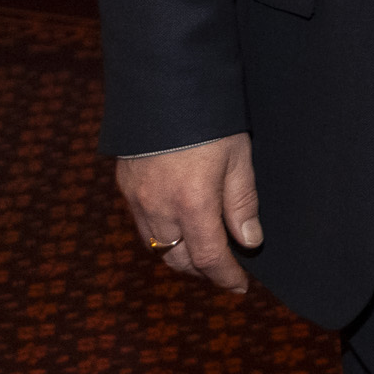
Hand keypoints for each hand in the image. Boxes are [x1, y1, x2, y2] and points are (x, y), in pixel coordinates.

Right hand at [115, 132, 259, 292]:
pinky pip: (142, 226)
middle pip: (178, 259)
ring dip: (180, 256)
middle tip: (223, 269)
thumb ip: (241, 203)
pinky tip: (177, 227)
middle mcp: (159, 209)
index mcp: (192, 204)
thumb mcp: (237, 157)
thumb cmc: (208, 119)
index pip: (208, 257)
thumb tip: (249, 241)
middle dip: (202, 270)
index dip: (224, 276)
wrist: (162, 88)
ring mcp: (137, 200)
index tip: (239, 285)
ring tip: (202, 252)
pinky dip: (161, 236)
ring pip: (157, 247)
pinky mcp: (125, 187)